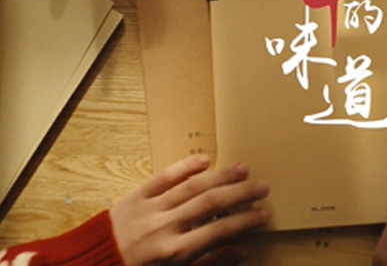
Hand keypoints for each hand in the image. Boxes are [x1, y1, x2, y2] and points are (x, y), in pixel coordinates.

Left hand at [109, 154, 269, 265]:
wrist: (94, 264)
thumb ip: (209, 260)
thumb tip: (242, 249)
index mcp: (173, 252)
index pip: (218, 231)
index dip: (244, 221)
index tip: (263, 213)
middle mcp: (164, 227)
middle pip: (209, 204)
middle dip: (240, 193)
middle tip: (263, 186)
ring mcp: (149, 208)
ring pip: (191, 186)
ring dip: (220, 176)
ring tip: (242, 168)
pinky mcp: (136, 194)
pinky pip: (163, 176)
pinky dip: (185, 166)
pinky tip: (206, 159)